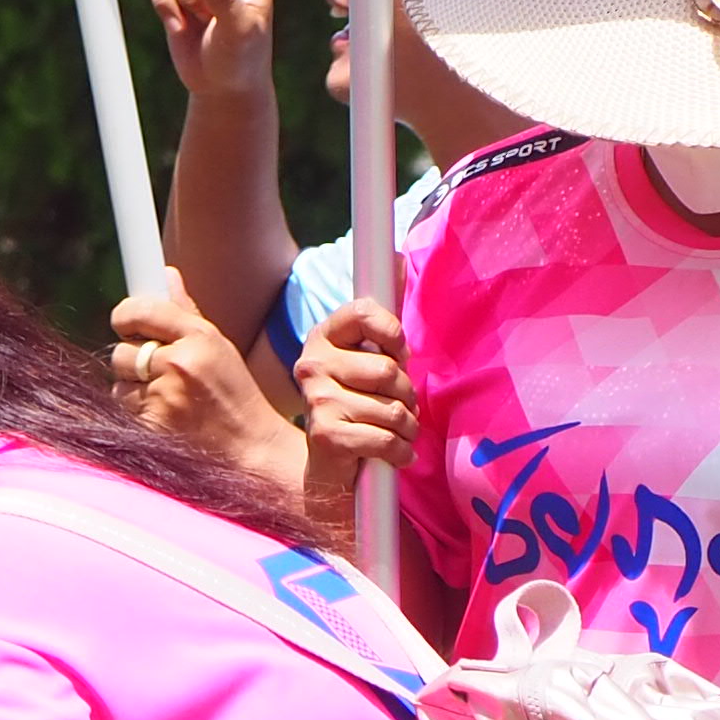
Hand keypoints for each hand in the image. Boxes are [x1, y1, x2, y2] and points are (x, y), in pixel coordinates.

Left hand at [109, 271, 297, 496]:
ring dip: (134, 392)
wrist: (252, 456)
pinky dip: (136, 415)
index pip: (141, 310)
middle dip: (133, 363)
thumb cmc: (235, 399)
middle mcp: (180, 364)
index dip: (126, 316)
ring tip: (168, 403)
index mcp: (201, 338)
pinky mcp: (150, 427)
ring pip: (119, 383)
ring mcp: (164, 398)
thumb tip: (166, 275)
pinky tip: (165, 422)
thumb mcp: (220, 351)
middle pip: (122, 352)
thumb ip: (187, 315)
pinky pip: (123, 410)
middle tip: (158, 376)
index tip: (125, 323)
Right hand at [292, 291, 420, 508]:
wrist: (326, 462)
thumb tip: (401, 257)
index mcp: (323, 336)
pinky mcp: (327, 436)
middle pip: (387, 370)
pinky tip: (396, 453)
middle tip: (399, 405)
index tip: (399, 355)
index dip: (393, 335)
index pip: (364, 312)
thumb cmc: (357, 401)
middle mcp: (312, 365)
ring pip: (391, 409)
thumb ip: (384, 315)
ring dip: (407, 427)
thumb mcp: (368, 356)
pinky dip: (401, 452)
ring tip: (399, 431)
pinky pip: (385, 439)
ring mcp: (317, 401)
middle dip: (407, 394)